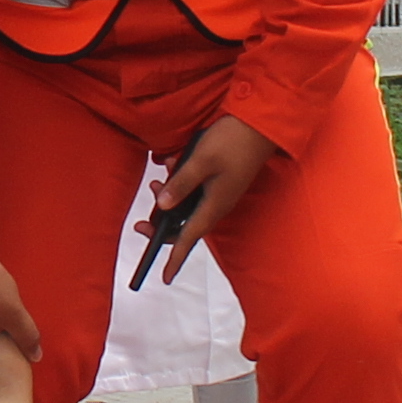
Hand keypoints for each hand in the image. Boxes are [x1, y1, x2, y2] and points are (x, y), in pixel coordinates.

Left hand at [148, 113, 279, 273]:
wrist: (260, 126)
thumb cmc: (232, 141)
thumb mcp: (201, 161)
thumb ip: (181, 184)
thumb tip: (164, 206)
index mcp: (214, 205)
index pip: (189, 238)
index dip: (175, 258)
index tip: (165, 277)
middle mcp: (217, 204)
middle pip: (185, 226)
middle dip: (162, 227)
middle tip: (141, 223)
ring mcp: (219, 194)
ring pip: (187, 207)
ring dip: (169, 199)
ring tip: (157, 182)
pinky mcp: (220, 182)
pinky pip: (194, 192)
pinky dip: (180, 184)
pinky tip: (172, 164)